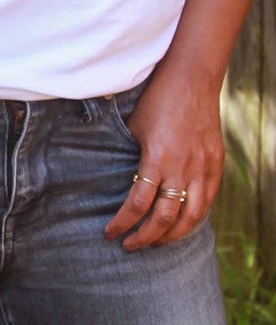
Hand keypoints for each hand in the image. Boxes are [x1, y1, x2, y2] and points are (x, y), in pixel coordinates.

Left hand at [104, 63, 223, 249]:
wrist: (192, 79)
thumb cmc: (156, 101)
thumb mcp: (132, 128)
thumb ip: (125, 156)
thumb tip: (108, 178)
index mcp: (157, 158)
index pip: (138, 204)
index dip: (122, 223)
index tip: (110, 233)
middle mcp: (183, 167)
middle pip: (165, 219)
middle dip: (145, 237)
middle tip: (129, 245)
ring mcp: (203, 168)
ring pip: (191, 217)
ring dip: (171, 235)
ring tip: (154, 242)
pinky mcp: (216, 164)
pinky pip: (208, 202)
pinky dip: (193, 218)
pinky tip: (180, 225)